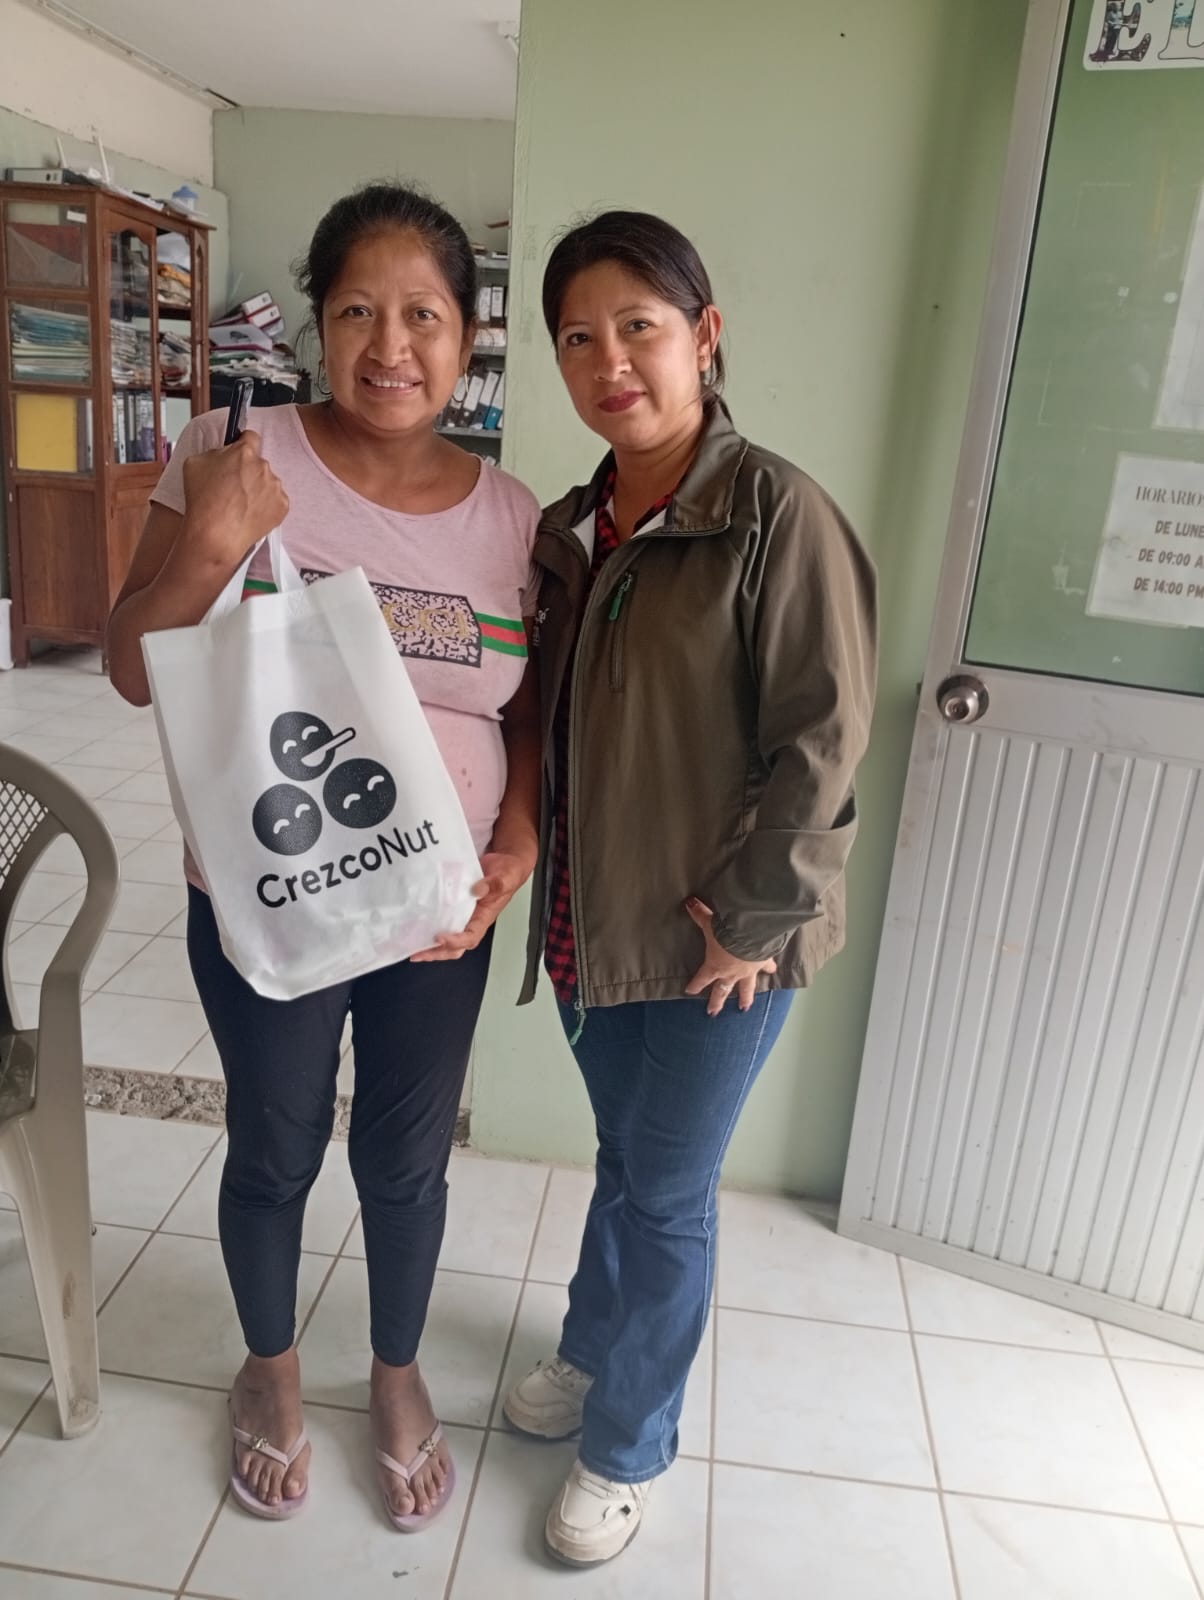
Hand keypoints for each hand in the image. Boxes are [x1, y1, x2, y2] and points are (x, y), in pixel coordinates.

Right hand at [183, 431, 288, 566]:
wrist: (216, 534)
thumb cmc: (203, 500)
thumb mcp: (195, 462)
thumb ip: (215, 452)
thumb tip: (224, 453)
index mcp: (244, 451)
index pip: (251, 436)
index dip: (243, 442)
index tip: (239, 452)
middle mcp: (264, 466)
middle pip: (258, 463)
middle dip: (248, 471)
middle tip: (233, 487)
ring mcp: (275, 487)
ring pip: (267, 482)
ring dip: (258, 488)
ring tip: (240, 505)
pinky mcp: (282, 506)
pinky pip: (275, 501)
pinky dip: (266, 506)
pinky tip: (250, 514)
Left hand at [410, 850, 533, 961]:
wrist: (504, 863)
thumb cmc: (507, 873)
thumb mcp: (505, 876)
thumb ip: (494, 884)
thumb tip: (476, 890)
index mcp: (484, 918)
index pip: (471, 937)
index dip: (456, 941)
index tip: (440, 937)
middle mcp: (471, 920)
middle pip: (455, 947)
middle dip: (437, 953)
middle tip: (418, 954)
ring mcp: (461, 914)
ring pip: (445, 938)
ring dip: (429, 945)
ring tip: (410, 947)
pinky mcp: (452, 904)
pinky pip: (440, 919)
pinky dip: (426, 926)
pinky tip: (413, 926)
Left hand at [683, 897, 777, 1016]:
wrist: (753, 933)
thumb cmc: (727, 931)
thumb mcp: (709, 921)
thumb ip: (699, 913)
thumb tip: (688, 903)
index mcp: (715, 966)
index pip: (701, 979)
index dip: (695, 985)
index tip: (689, 991)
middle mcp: (731, 973)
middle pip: (722, 991)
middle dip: (717, 1002)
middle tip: (713, 1013)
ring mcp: (749, 971)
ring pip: (746, 989)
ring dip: (745, 998)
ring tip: (744, 1008)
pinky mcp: (763, 963)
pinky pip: (767, 968)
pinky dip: (769, 969)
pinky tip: (773, 971)